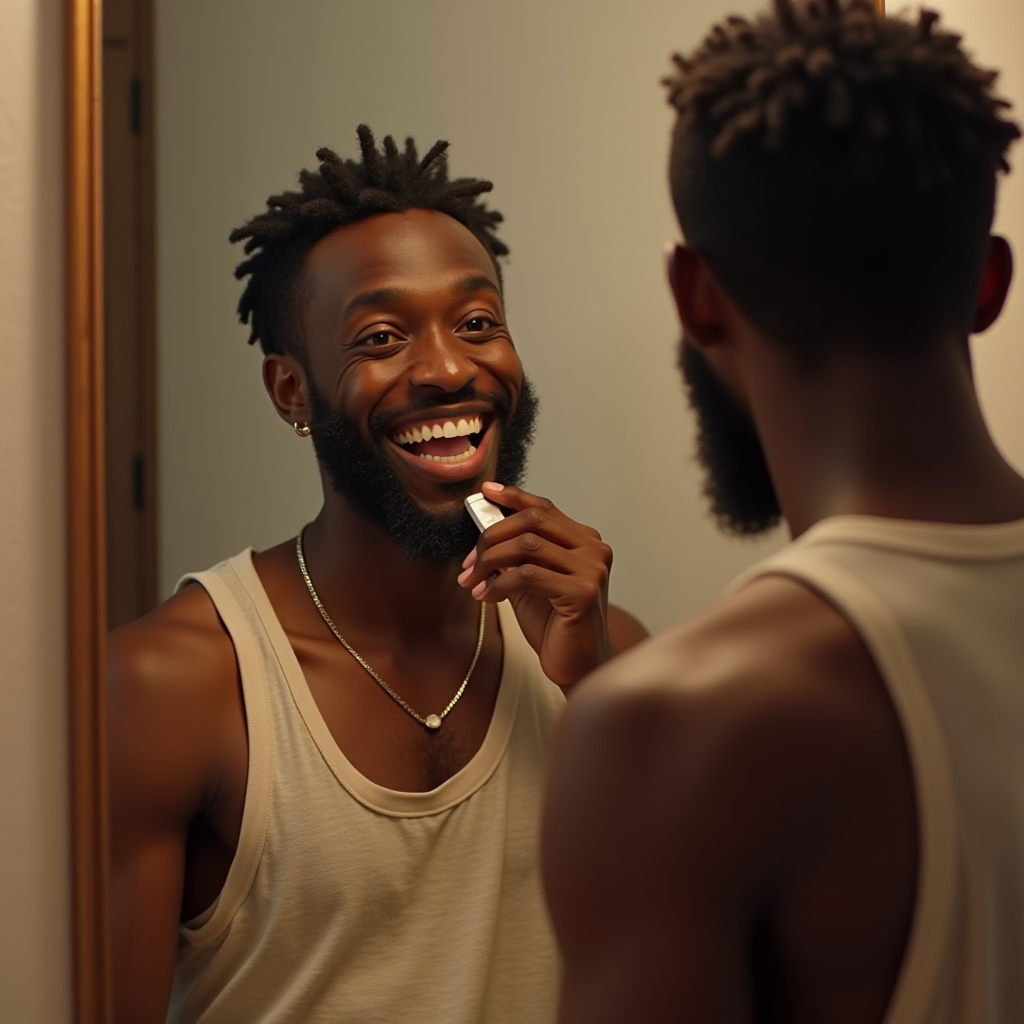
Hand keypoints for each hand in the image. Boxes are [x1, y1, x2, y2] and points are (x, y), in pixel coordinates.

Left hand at [457, 481, 613, 686]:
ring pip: (527, 545)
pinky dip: (498, 584)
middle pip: (533, 522)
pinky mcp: (583, 593)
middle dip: (491, 537)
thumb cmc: (555, 625)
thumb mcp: (530, 582)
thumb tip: (484, 529)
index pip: (545, 509)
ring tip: (471, 581)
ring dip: (489, 561)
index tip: (485, 493)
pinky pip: (528, 575)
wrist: (578, 666)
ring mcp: (592, 570)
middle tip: (468, 562)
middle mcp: (594, 550)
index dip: (513, 497)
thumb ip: (515, 555)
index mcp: (585, 542)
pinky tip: (486, 596)